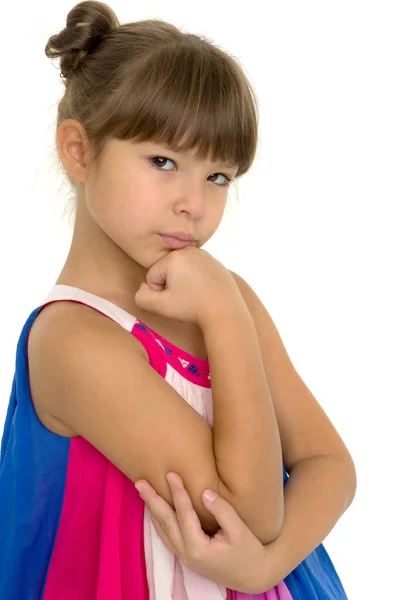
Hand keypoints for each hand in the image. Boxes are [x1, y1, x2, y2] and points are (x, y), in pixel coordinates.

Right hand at [134, 246, 246, 327]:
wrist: (225, 311)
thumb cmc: (191, 307)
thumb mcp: (160, 306)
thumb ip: (142, 297)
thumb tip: (144, 289)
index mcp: (173, 257)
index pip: (152, 276)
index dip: (158, 292)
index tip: (173, 300)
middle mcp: (189, 251)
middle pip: (167, 271)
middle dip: (171, 286)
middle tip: (184, 300)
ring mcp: (205, 256)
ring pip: (182, 271)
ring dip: (183, 284)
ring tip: (195, 297)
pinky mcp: (216, 264)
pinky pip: (197, 272)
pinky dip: (197, 282)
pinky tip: (205, 293)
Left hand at [135, 472, 274, 593]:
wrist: (253, 576)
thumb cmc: (249, 552)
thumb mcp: (240, 531)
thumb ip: (222, 511)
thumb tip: (205, 493)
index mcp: (198, 548)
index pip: (184, 514)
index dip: (177, 492)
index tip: (170, 473)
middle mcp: (186, 553)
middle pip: (165, 522)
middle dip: (152, 500)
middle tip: (139, 482)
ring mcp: (184, 556)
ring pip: (163, 529)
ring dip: (152, 509)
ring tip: (142, 491)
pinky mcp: (187, 555)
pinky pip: (167, 535)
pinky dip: (159, 520)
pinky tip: (155, 509)